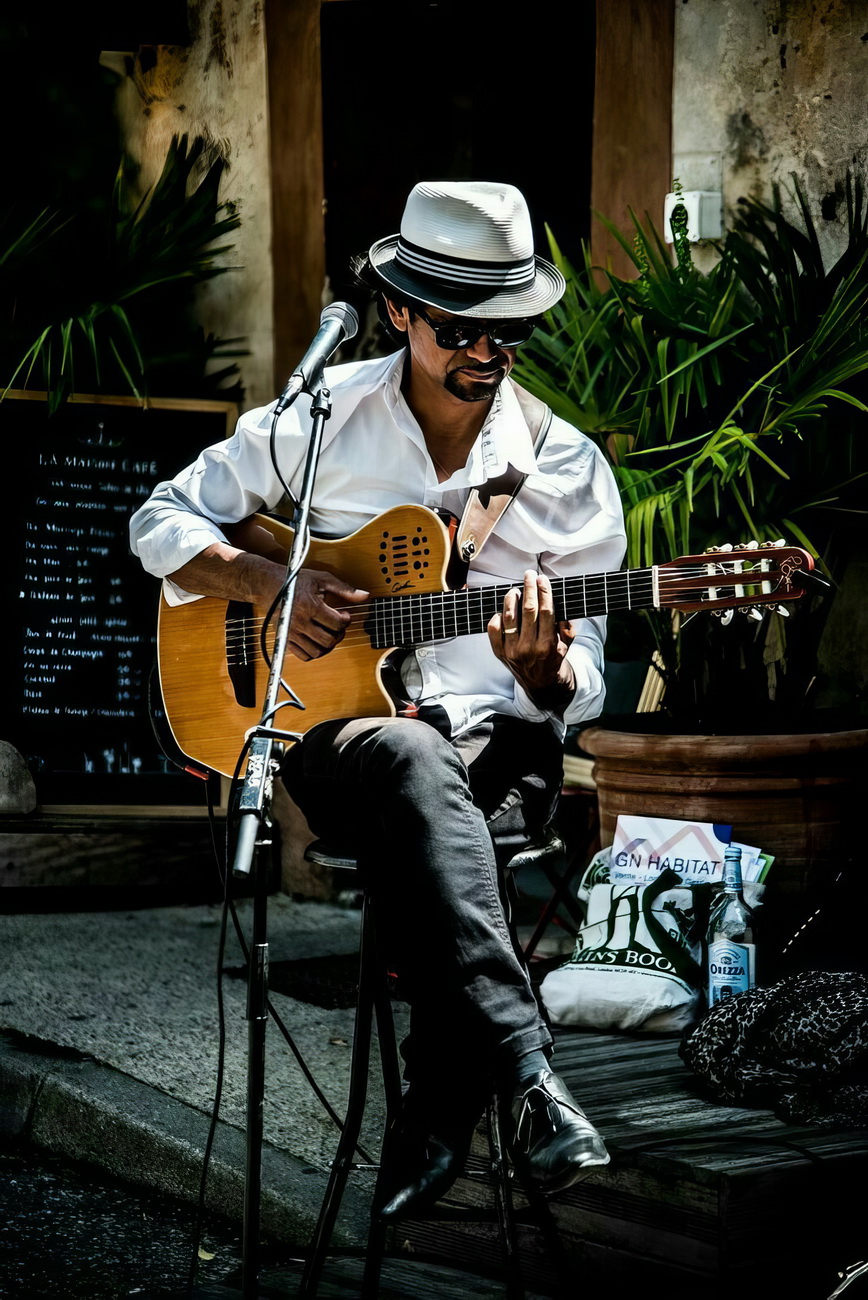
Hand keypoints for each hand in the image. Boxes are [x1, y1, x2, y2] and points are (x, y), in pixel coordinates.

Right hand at [286, 567, 369, 661]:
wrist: (269, 584)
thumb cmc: (295, 580)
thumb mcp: (323, 579)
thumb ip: (345, 589)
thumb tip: (364, 595)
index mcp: (310, 606)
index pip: (337, 623)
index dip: (346, 620)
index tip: (344, 615)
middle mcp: (300, 621)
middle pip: (329, 640)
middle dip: (339, 634)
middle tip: (338, 625)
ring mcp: (292, 632)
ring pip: (317, 651)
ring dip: (328, 645)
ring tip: (329, 633)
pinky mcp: (286, 638)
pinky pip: (304, 656)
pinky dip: (314, 652)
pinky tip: (317, 640)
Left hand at [487, 570, 575, 711]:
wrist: (539, 683)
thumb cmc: (554, 658)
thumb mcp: (566, 644)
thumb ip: (567, 626)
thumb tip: (559, 603)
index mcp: (548, 644)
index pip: (546, 611)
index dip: (544, 592)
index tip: (542, 579)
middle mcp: (529, 648)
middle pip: (528, 610)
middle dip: (528, 588)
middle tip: (529, 574)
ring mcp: (512, 650)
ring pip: (509, 617)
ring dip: (511, 599)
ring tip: (515, 589)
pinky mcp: (499, 653)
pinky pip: (494, 630)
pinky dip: (497, 617)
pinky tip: (504, 610)